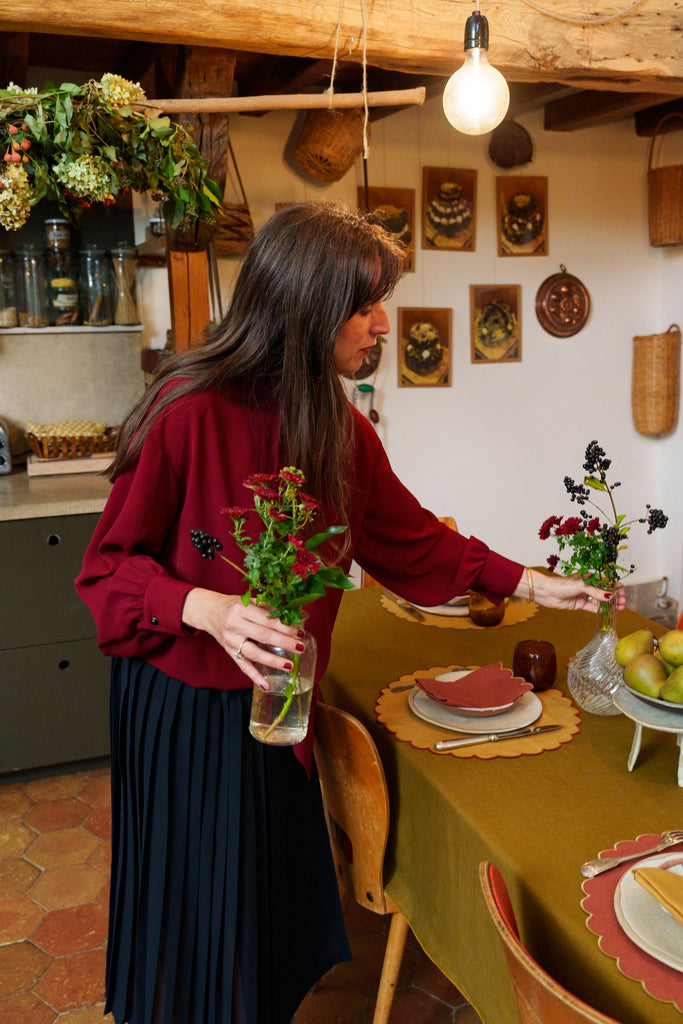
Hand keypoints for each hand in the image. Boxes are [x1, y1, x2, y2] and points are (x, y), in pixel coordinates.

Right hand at [181, 588, 305, 688]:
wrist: (209, 611)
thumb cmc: (233, 605)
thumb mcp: (248, 600)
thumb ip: (268, 607)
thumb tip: (293, 616)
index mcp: (242, 609)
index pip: (267, 620)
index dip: (285, 627)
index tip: (300, 632)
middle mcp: (235, 625)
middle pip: (263, 636)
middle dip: (284, 643)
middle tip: (301, 647)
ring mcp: (231, 640)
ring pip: (254, 653)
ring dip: (273, 661)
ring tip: (289, 665)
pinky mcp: (229, 652)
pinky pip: (243, 666)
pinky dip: (254, 677)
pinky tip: (266, 685)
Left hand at [515, 570, 625, 612]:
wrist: (546, 592)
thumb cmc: (562, 584)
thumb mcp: (581, 585)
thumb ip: (596, 591)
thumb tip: (610, 597)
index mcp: (589, 578)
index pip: (605, 582)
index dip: (615, 587)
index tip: (622, 592)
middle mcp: (588, 587)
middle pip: (604, 592)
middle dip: (615, 597)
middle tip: (623, 602)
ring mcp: (584, 596)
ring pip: (600, 601)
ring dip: (610, 605)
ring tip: (619, 608)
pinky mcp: (580, 605)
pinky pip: (593, 608)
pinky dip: (601, 610)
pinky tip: (609, 612)